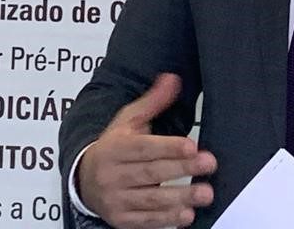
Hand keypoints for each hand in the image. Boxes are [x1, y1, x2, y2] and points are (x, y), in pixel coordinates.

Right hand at [77, 73, 216, 228]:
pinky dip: (166, 220)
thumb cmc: (114, 146)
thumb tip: (173, 79)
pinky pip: (145, 221)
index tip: (192, 146)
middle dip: (182, 170)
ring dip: (179, 198)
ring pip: (150, 199)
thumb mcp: (128, 120)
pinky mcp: (120, 219)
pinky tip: (186, 216)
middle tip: (209, 165)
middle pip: (150, 172)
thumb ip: (153, 102)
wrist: (84, 179)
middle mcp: (112, 175)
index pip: (143, 148)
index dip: (168, 147)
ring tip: (204, 193)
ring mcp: (115, 200)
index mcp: (114, 147)